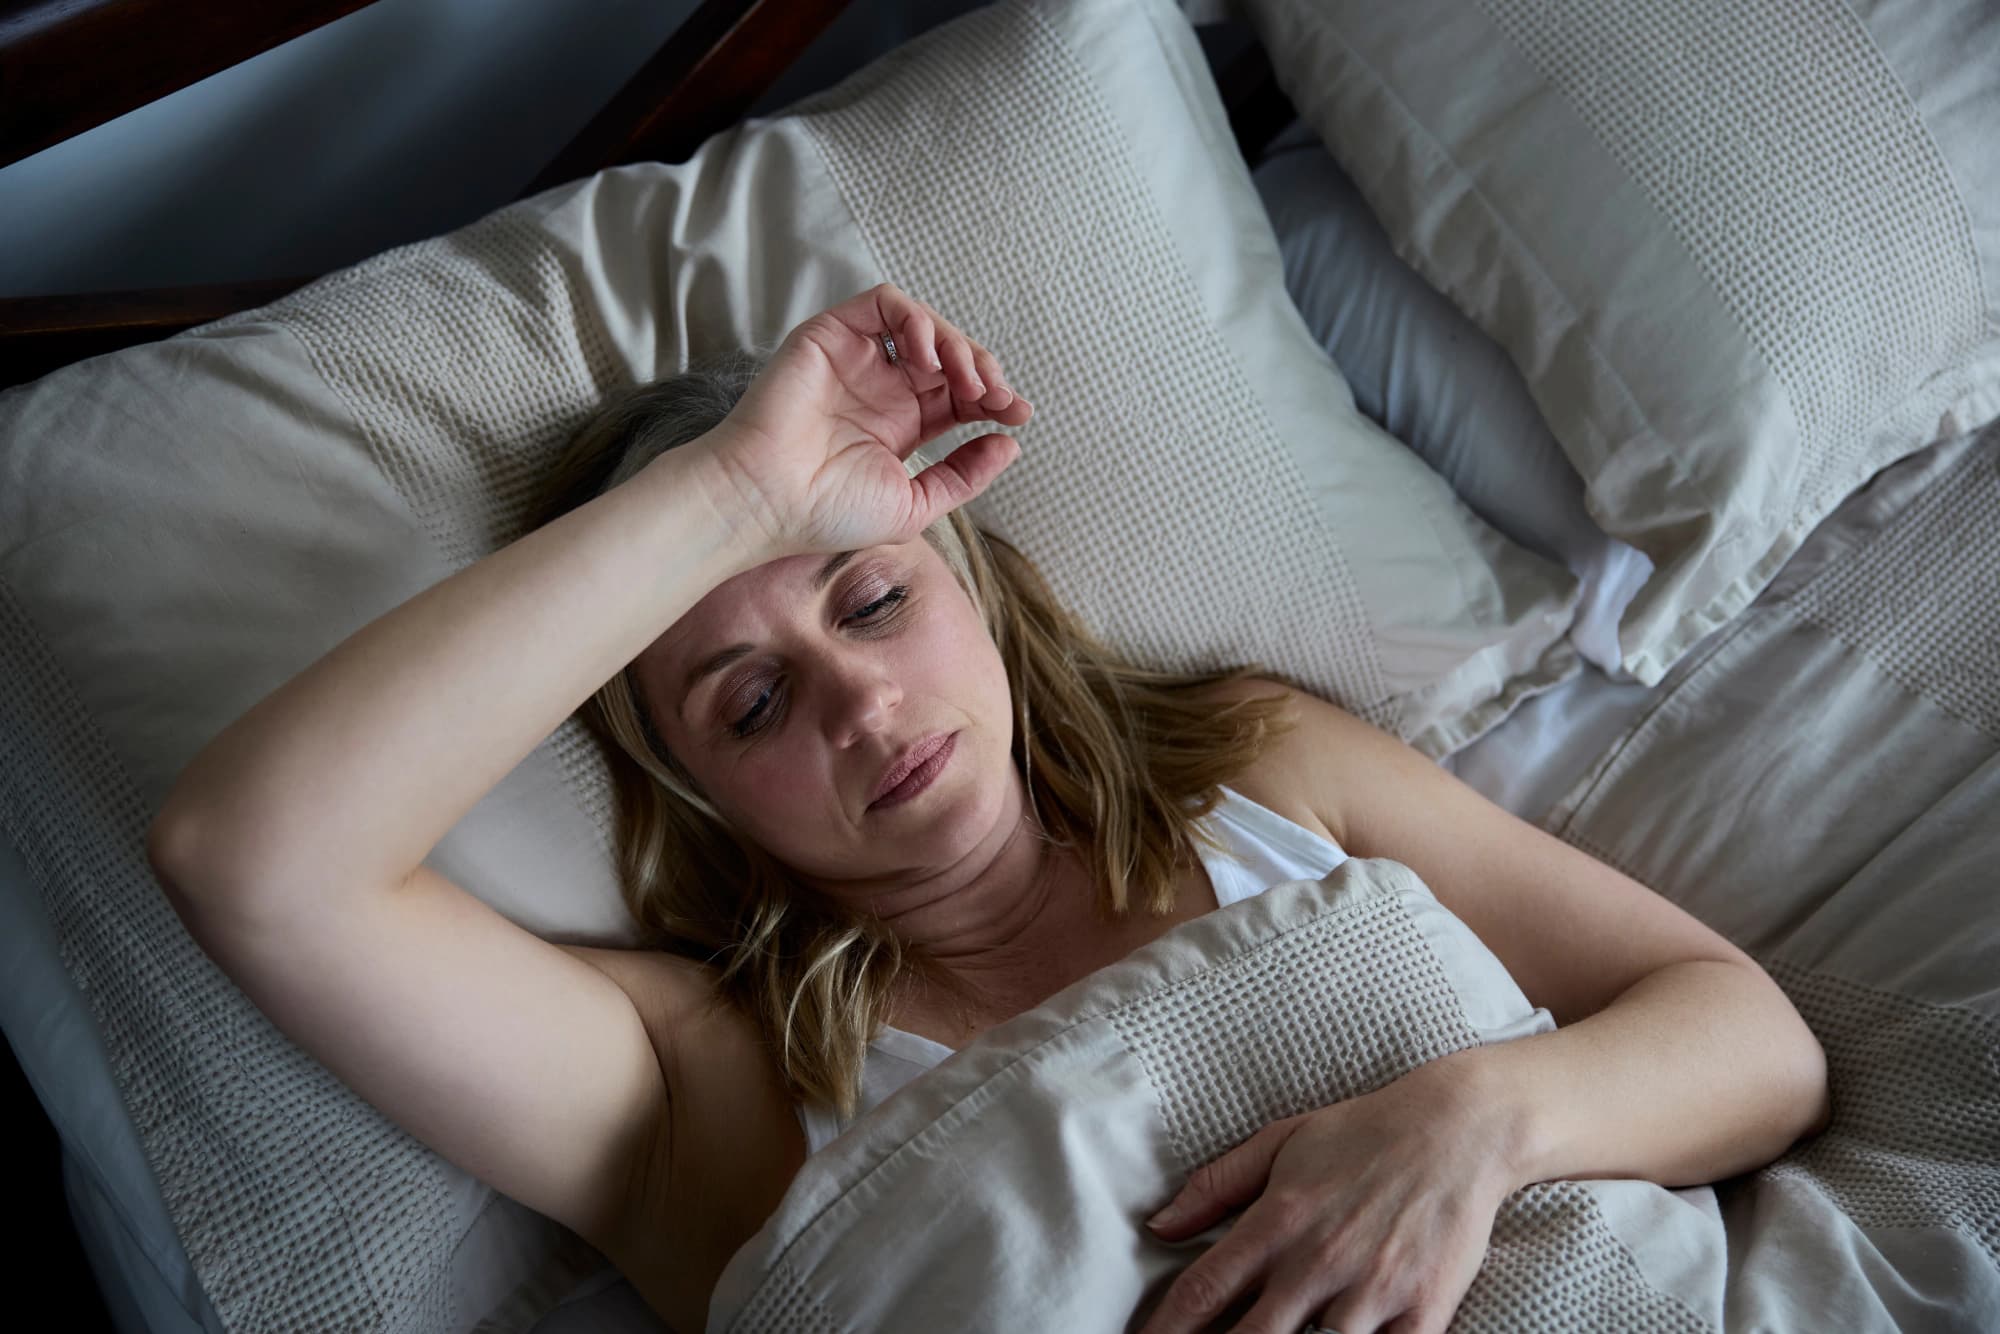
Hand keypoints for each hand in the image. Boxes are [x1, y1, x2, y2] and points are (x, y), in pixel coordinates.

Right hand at [697, 281, 1032, 559]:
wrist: (770, 500)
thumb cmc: (828, 513)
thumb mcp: (915, 504)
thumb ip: (964, 475)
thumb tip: (1009, 444)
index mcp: (900, 426)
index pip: (959, 394)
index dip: (994, 397)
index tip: (1018, 415)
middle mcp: (881, 388)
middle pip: (950, 357)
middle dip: (985, 370)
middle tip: (998, 397)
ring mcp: (858, 359)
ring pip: (925, 325)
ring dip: (958, 344)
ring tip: (968, 380)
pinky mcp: (833, 334)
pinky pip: (886, 304)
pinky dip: (917, 320)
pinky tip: (926, 359)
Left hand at [1136, 1061, 1513, 1333]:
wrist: (1459, 1128)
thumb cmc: (1362, 1133)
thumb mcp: (1279, 1141)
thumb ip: (1216, 1186)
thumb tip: (1159, 1225)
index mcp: (1277, 1220)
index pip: (1203, 1291)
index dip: (1166, 1329)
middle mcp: (1318, 1260)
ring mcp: (1372, 1289)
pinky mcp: (1423, 1309)